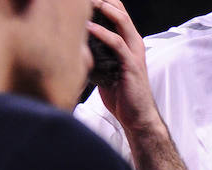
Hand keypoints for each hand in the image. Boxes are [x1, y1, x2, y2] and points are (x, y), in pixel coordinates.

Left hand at [89, 0, 162, 134]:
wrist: (137, 117)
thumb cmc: (120, 95)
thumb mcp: (106, 68)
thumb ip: (96, 53)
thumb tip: (75, 45)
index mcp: (128, 42)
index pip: (116, 12)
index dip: (102, 1)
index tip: (81, 1)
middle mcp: (133, 42)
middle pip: (119, 9)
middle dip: (101, 0)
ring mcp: (134, 52)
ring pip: (121, 20)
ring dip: (103, 8)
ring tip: (86, 2)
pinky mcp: (131, 65)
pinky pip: (117, 43)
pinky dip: (102, 33)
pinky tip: (88, 27)